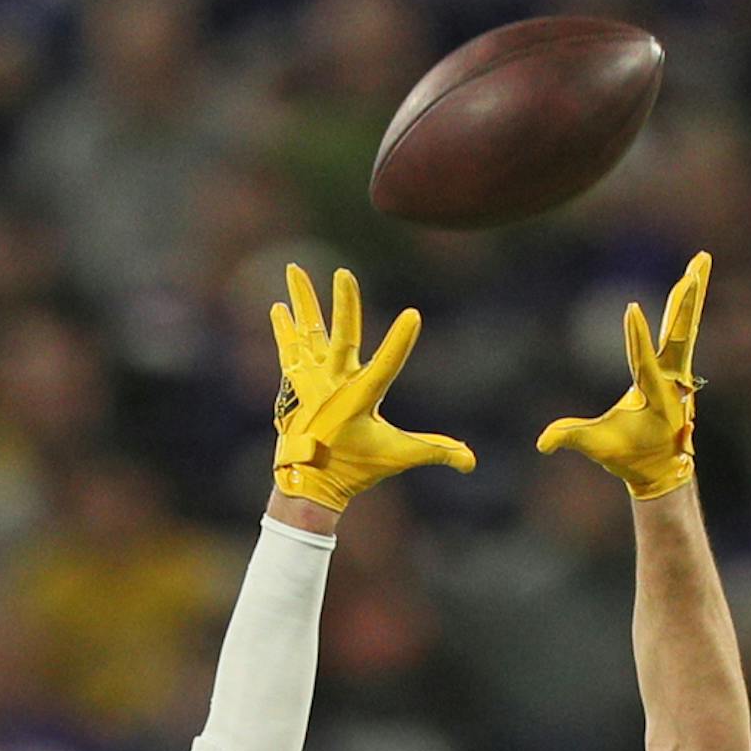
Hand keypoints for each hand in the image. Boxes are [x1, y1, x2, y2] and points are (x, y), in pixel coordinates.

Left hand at [271, 264, 474, 512]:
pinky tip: (279, 307)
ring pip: (308, 332)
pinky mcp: (295, 383)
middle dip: (345, 305)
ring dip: (302, 300)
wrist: (308, 482)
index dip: (400, 341)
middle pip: (342, 337)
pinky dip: (285, 329)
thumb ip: (435, 451)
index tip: (413, 314)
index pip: (387, 365)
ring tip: (293, 268)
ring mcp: (311, 381)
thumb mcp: (398, 457)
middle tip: (343, 273)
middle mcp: (334, 384)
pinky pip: (289, 349)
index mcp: (361, 399)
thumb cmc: (355, 469)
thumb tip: (471, 460)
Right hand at [538, 251, 708, 500]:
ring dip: (691, 293)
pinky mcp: (677, 369)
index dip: (637, 337)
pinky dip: (685, 309)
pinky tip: (691, 285)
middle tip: (697, 264)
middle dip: (686, 301)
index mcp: (653, 396)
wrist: (661, 470)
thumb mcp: (597, 446)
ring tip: (700, 259)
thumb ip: (570, 436)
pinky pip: (683, 332)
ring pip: (685, 326)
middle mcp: (671, 379)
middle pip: (680, 332)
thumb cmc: (628, 456)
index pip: (643, 361)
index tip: (632, 308)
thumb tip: (542, 443)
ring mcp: (677, 372)